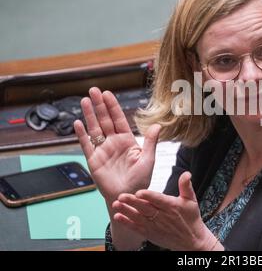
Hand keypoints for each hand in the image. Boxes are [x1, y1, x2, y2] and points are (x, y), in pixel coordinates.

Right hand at [73, 87, 160, 204]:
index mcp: (127, 141)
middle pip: (105, 120)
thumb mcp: (148, 159)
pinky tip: (78, 123)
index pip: (119, 119)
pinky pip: (86, 145)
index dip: (113, 107)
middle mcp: (113, 143)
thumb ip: (151, 142)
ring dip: (89, 115)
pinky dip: (82, 134)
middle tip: (93, 90)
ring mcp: (102, 150)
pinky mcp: (93, 160)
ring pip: (94, 129)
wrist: (128, 196)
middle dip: (99, 105)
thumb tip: (158, 125)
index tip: (108, 94)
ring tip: (85, 101)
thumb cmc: (140, 180)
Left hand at [112, 171, 221, 250]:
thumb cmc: (191, 218)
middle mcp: (162, 216)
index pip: (158, 200)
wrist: (191, 240)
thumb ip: (186, 186)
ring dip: (126, 211)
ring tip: (116, 205)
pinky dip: (127, 223)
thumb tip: (186, 173)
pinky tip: (118, 217)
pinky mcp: (150, 233)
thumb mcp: (191, 200)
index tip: (139, 192)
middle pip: (145, 208)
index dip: (149, 196)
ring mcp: (155, 226)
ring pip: (138, 218)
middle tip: (121, 196)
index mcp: (171, 206)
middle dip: (132, 202)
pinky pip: (137, 228)